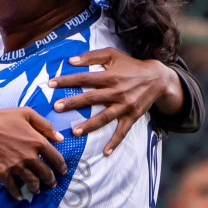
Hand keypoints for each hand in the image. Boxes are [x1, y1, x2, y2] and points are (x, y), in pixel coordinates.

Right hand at [0, 107, 65, 200]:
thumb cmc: (0, 118)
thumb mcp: (26, 113)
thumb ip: (45, 125)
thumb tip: (60, 138)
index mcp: (36, 141)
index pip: (56, 158)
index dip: (62, 167)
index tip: (63, 171)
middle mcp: (29, 156)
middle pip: (46, 174)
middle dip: (51, 181)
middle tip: (52, 184)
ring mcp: (16, 166)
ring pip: (32, 183)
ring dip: (37, 188)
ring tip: (37, 190)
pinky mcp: (2, 172)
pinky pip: (13, 187)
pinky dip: (18, 194)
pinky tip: (20, 196)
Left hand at [49, 49, 180, 155]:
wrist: (157, 78)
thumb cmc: (131, 65)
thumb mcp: (112, 55)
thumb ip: (91, 56)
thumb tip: (71, 60)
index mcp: (110, 76)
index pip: (84, 78)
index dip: (67, 80)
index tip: (50, 84)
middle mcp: (116, 92)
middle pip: (91, 98)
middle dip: (73, 103)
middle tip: (56, 107)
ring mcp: (124, 106)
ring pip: (104, 117)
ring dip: (89, 125)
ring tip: (74, 132)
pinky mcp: (132, 117)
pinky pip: (122, 132)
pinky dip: (115, 143)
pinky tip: (105, 153)